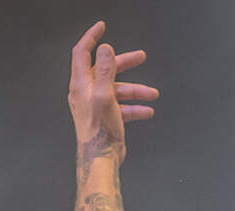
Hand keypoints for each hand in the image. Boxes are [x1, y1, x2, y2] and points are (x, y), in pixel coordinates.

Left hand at [68, 22, 156, 166]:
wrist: (101, 159)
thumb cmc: (99, 130)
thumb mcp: (104, 96)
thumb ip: (105, 70)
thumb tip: (105, 48)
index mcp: (81, 84)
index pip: (82, 52)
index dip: (91, 37)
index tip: (102, 27)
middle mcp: (86, 91)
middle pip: (106, 69)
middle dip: (124, 63)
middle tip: (141, 56)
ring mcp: (96, 104)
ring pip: (118, 89)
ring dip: (136, 90)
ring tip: (153, 93)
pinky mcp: (106, 116)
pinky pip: (122, 106)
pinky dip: (135, 107)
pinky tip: (147, 110)